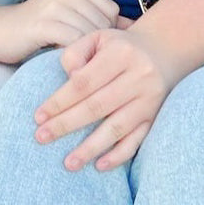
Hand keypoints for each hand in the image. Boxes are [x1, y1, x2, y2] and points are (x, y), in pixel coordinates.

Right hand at [0, 0, 121, 64]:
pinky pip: (73, 42)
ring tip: (79, 67)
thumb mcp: (67, 18)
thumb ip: (95, 20)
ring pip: (90, 34)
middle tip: (88, 64)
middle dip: (100, 47)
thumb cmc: (34, 30)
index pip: (111, 10)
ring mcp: (54, 5)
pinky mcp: (43, 23)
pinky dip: (76, 58)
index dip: (108, 33)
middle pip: (103, 23)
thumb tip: (133, 29)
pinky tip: (68, 67)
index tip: (96, 50)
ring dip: (88, 55)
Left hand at [34, 28, 175, 171]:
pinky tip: (99, 166)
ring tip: (68, 163)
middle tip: (41, 138)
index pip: (83, 82)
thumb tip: (67, 79)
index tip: (38, 117)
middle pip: (97, 106)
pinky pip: (137, 140)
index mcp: (120, 54)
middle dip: (66, 124)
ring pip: (116, 127)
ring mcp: (149, 99)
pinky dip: (119, 155)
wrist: (164, 50)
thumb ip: (75, 53)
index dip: (59, 101)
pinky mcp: (156, 116)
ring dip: (90, 147)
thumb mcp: (98, 38)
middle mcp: (139, 77)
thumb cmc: (120, 47)